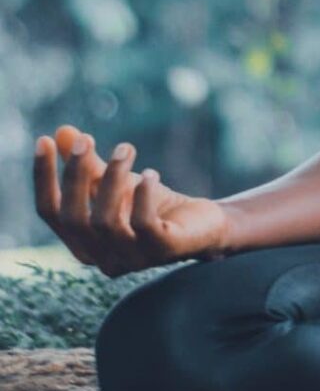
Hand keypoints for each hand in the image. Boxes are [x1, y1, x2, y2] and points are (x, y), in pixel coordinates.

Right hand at [33, 124, 232, 276]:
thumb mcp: (117, 183)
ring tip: (126, 148)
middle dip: (76, 176)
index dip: (44, 178)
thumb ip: (89, 165)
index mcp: (82, 243)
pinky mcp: (163, 251)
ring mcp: (132, 259)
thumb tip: (60, 132)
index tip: (43, 140)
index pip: (50, 213)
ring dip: (112, 179)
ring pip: (105, 221)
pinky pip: (144, 225)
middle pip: (73, 218)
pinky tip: (150, 173)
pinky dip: (143, 196)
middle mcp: (101, 258)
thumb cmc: (153, 207)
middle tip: (86, 140)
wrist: (204, 226)